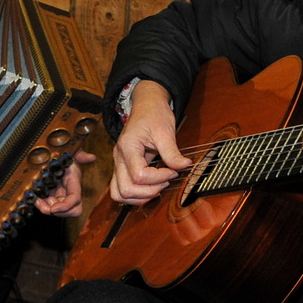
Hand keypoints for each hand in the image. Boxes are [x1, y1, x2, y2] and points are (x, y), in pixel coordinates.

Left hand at [34, 150, 97, 216]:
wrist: (52, 155)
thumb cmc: (63, 154)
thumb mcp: (70, 152)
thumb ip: (80, 154)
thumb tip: (92, 157)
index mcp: (73, 181)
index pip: (75, 198)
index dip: (66, 206)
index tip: (53, 209)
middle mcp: (68, 191)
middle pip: (72, 210)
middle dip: (60, 212)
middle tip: (46, 207)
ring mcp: (59, 195)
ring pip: (58, 211)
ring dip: (47, 209)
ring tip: (37, 201)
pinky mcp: (50, 196)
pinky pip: (47, 206)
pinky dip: (40, 205)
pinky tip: (35, 198)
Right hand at [109, 81, 190, 204]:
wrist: (146, 106)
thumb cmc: (153, 114)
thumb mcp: (165, 130)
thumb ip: (172, 151)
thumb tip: (184, 166)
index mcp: (128, 147)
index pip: (138, 175)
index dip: (158, 178)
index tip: (173, 171)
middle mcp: (118, 158)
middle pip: (125, 189)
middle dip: (149, 191)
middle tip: (166, 181)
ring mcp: (118, 164)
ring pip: (119, 194)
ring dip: (140, 197)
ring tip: (158, 186)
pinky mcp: (122, 168)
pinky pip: (121, 190)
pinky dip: (135, 195)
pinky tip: (151, 187)